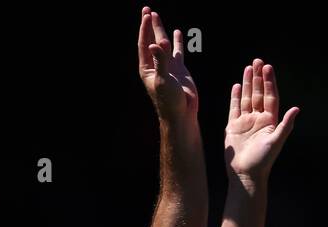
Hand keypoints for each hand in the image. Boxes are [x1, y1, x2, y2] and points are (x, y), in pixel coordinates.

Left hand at [138, 7, 197, 121]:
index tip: (147, 15)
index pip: (145, 43)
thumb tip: (155, 44)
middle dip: (150, 25)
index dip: (145, 29)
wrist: (182, 115)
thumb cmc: (169, 101)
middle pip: (151, 40)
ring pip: (164, 44)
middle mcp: (156, 65)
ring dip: (161, 30)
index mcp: (147, 68)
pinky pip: (177, 52)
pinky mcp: (180, 70)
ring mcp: (168, 66)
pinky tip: (177, 33)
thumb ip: (160, 62)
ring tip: (157, 16)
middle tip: (148, 10)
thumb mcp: (162, 80)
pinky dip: (177, 42)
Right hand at [225, 59, 298, 186]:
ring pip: (247, 98)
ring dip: (248, 83)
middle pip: (259, 94)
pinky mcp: (234, 126)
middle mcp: (259, 119)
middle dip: (259, 78)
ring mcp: (246, 122)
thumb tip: (296, 108)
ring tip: (248, 68)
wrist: (246, 174)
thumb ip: (285, 125)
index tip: (268, 67)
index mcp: (270, 121)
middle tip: (258, 61)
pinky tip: (237, 86)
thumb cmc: (263, 161)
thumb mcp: (276, 142)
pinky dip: (236, 97)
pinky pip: (235, 108)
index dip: (270, 82)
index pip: (270, 97)